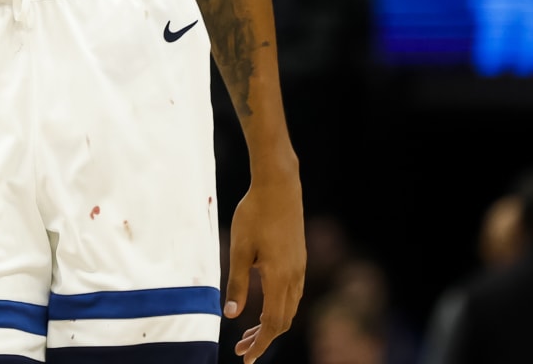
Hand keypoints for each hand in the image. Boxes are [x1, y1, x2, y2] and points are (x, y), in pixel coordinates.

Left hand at [224, 165, 305, 362]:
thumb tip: (232, 316)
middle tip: (241, 348)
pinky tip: (264, 306)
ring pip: (290, 309)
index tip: (246, 358)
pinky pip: (293, 295)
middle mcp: (295, 277)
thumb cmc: (254, 214)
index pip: (273, 323)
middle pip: (283, 321)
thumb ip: (237, 283)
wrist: (280, 187)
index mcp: (279, 277)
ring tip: (249, 331)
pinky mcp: (300, 260)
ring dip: (271, 324)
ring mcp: (300, 268)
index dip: (260, 344)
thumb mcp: (239, 249)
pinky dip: (279, 308)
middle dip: (263, 338)